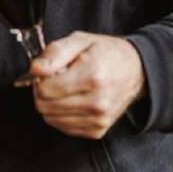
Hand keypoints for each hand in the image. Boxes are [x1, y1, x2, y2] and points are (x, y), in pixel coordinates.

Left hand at [30, 32, 146, 139]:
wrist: (137, 70)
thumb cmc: (107, 53)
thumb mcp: (80, 40)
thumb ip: (55, 53)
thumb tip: (35, 70)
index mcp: (92, 76)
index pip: (45, 89)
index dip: (39, 79)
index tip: (47, 71)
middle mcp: (97, 102)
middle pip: (45, 107)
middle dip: (42, 92)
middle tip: (54, 79)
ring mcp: (99, 119)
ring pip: (51, 119)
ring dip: (51, 104)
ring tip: (64, 89)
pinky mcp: (98, 131)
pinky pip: (64, 127)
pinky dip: (61, 115)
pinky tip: (72, 100)